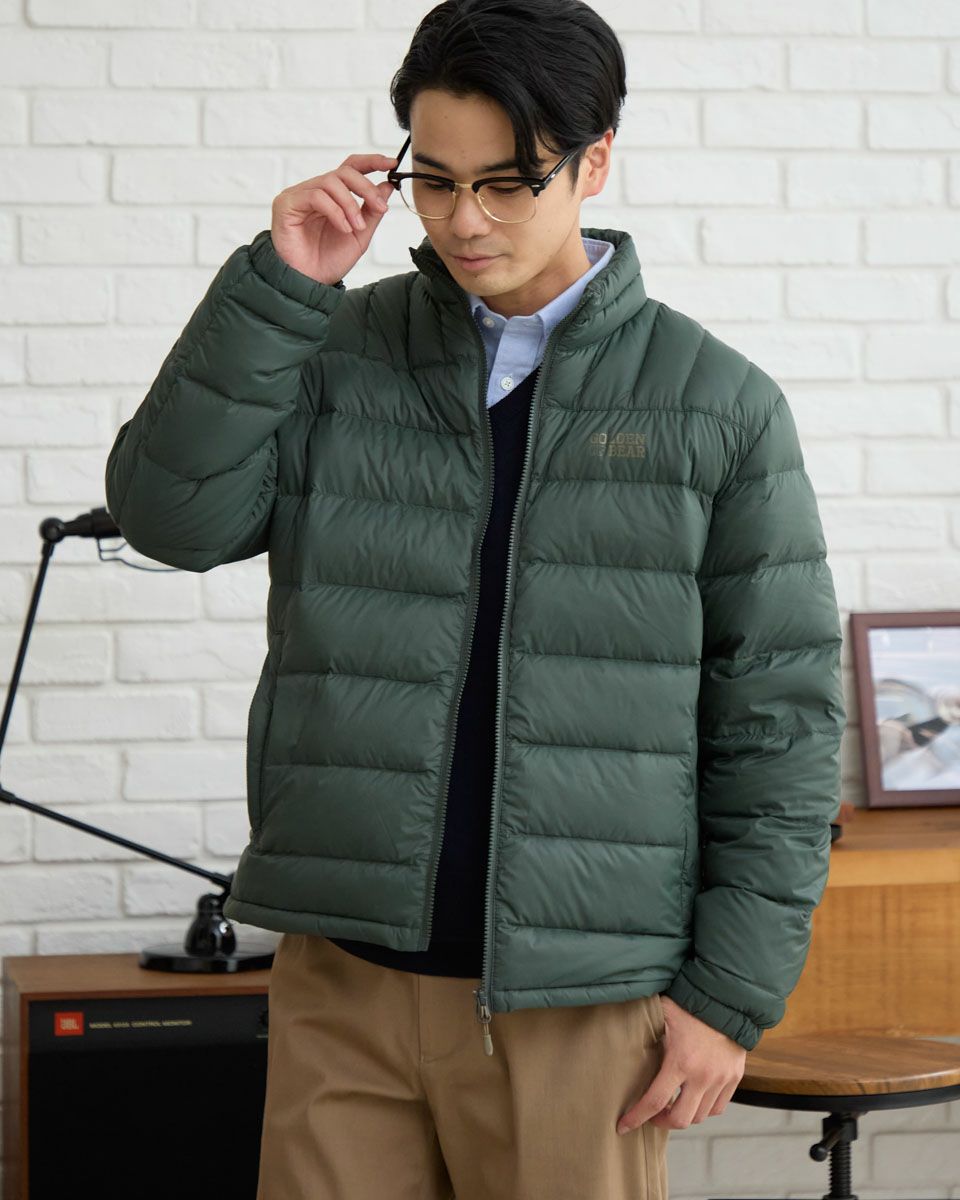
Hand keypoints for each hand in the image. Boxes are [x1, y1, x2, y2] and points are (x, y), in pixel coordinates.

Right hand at [270, 152, 397, 285]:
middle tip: (380, 208)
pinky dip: (335, 211)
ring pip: (330, 182)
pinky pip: (315, 196)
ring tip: (356, 227)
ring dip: (350, 204)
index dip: (371, 162)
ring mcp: (299, 195)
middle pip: (343, 172)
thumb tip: (387, 185)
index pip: (351, 168)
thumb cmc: (329, 261)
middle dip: (366, 188)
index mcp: (332, 196)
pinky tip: (343, 228)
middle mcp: (315, 191)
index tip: (392, 163)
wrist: (309, 283)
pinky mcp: (286, 203)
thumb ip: (372, 211)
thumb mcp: (360, 235)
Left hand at [616, 995, 745, 1132]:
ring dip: (683, 1115)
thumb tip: (617, 1030)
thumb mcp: (662, 1014)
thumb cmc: (689, 1004)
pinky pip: (718, 1107)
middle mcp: (702, 1075)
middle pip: (680, 1119)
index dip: (636, 1117)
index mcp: (680, 1061)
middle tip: (652, 1115)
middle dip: (661, 1122)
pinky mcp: (734, 1078)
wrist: (726, 999)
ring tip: (671, 1105)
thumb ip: (644, 1028)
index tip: (622, 1126)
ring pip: (700, 1116)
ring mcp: (720, 1079)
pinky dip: (704, 1109)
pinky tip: (693, 1099)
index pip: (654, 1101)